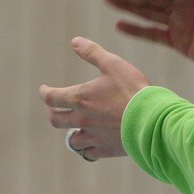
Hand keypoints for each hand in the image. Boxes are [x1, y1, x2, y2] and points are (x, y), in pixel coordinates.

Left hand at [39, 37, 150, 159]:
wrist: (150, 118)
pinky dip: (88, 148)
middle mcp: (82, 120)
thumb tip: (75, 41)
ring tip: (75, 128)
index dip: (44, 93)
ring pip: (72, 140)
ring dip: (71, 132)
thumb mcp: (113, 64)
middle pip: (56, 120)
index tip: (43, 90)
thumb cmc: (132, 89)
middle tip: (55, 109)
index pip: (51, 98)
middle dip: (53, 113)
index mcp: (80, 98)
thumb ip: (92, 52)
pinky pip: (89, 152)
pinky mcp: (105, 149)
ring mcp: (93, 136)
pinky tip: (92, 143)